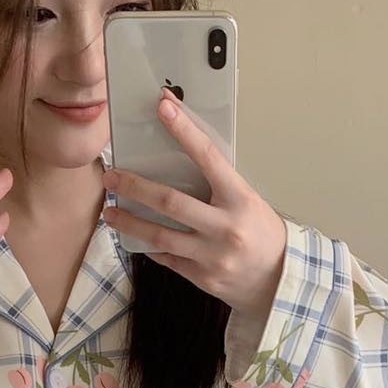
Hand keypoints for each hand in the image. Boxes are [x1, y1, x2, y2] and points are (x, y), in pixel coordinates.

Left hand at [102, 89, 287, 319]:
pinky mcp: (202, 277)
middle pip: (171, 202)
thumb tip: (181, 154)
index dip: (183, 130)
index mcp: (240, 200)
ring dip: (130, 222)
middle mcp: (225, 227)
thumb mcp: (246, 201)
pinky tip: (134, 236)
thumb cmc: (261, 233)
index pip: (208, 157)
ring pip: (160, 236)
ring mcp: (212, 256)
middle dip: (135, 187)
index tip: (162, 107)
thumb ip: (217, 184)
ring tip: (110, 213)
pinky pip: (167, 258)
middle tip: (112, 177)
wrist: (277, 279)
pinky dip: (149, 245)